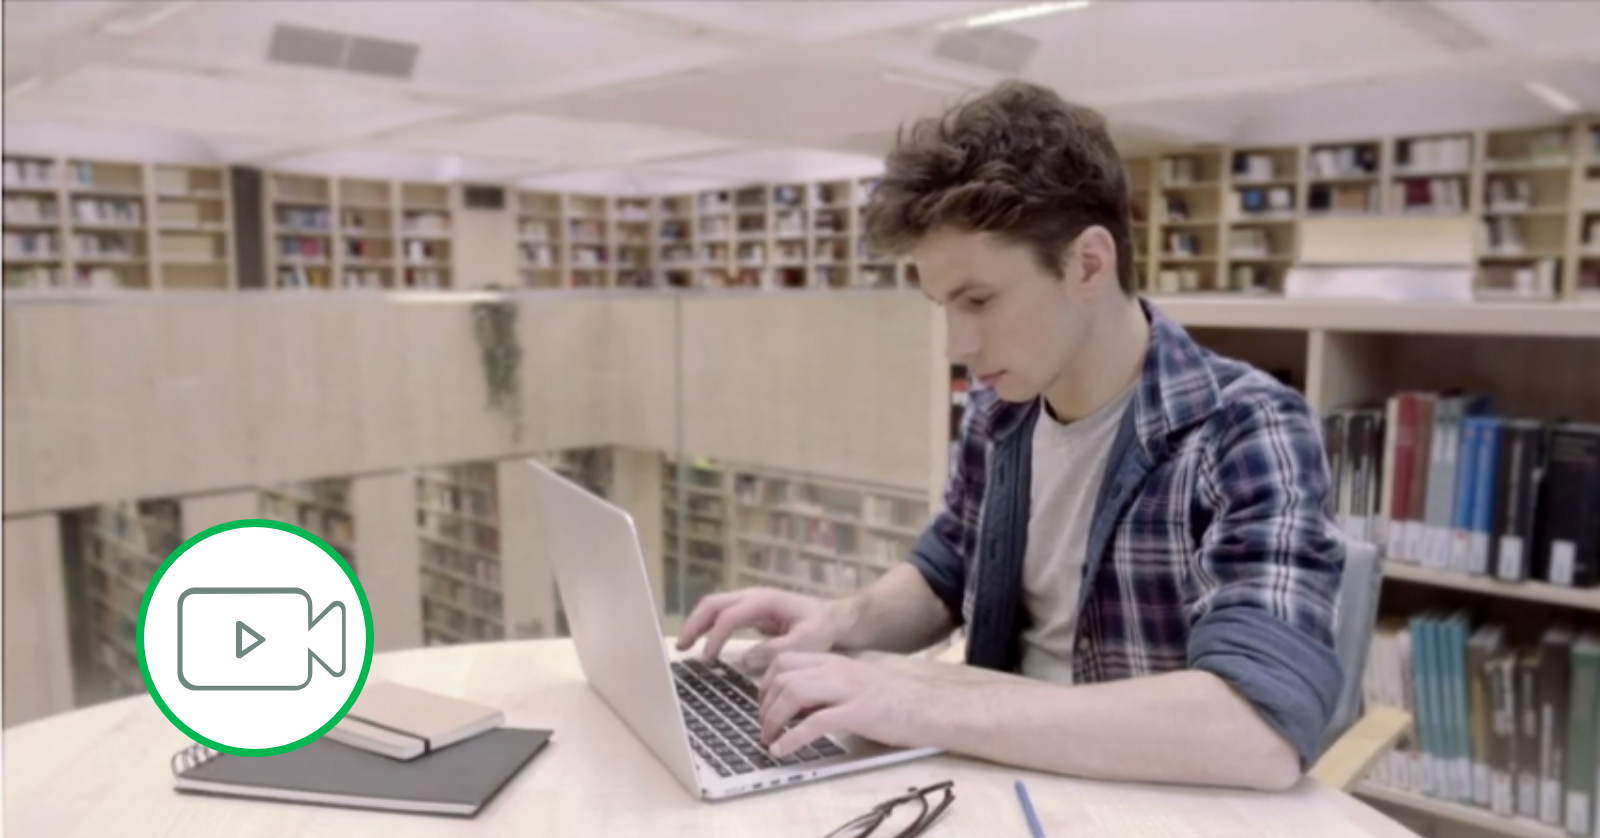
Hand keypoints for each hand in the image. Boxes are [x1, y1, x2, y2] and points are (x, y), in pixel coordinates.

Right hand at [674, 588, 853, 671]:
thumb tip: (745, 661)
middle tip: (682, 648)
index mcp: (764, 600)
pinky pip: (724, 616)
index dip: (715, 637)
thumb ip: (776, 651)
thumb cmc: (824, 628)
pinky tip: (705, 645)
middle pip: (714, 604)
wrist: (838, 619)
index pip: (729, 615)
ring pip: (715, 608)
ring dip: (698, 625)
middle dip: (695, 624)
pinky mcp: (753, 613)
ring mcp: (752, 603)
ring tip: (685, 647)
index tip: (707, 659)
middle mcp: (754, 597)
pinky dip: (710, 627)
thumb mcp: (806, 641)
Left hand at [758, 652, 939, 757]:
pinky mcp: (859, 712)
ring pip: (793, 692)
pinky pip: (815, 722)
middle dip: (763, 703)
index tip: (763, 706)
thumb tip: (794, 705)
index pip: (785, 659)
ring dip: (772, 719)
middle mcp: (837, 669)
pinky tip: (783, 751)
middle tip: (764, 727)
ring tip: (769, 740)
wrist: (931, 707)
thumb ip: (825, 687)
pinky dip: (792, 738)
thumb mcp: (854, 684)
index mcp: (835, 661)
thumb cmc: (895, 700)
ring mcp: (848, 689)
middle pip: (782, 674)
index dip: (765, 683)